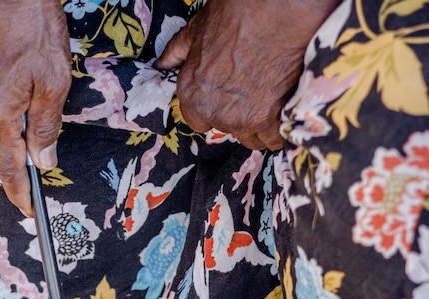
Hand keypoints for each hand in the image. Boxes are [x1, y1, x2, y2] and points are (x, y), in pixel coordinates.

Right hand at [0, 0, 69, 215]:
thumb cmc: (33, 29)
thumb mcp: (54, 82)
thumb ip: (46, 128)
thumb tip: (44, 162)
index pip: (8, 167)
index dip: (20, 192)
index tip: (29, 210)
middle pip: (0, 145)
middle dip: (21, 148)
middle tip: (43, 140)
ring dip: (11, 119)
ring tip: (31, 90)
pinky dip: (0, 102)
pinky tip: (15, 80)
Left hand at [155, 0, 339, 149]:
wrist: (274, 13)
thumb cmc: (234, 17)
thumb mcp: (195, 30)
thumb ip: (176, 53)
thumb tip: (160, 66)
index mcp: (191, 92)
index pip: (196, 122)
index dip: (212, 112)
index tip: (225, 102)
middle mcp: (212, 110)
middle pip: (224, 130)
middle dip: (236, 118)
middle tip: (251, 98)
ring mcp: (241, 118)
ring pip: (249, 139)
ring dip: (258, 127)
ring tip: (269, 108)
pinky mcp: (269, 119)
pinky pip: (273, 139)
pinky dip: (279, 131)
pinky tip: (283, 117)